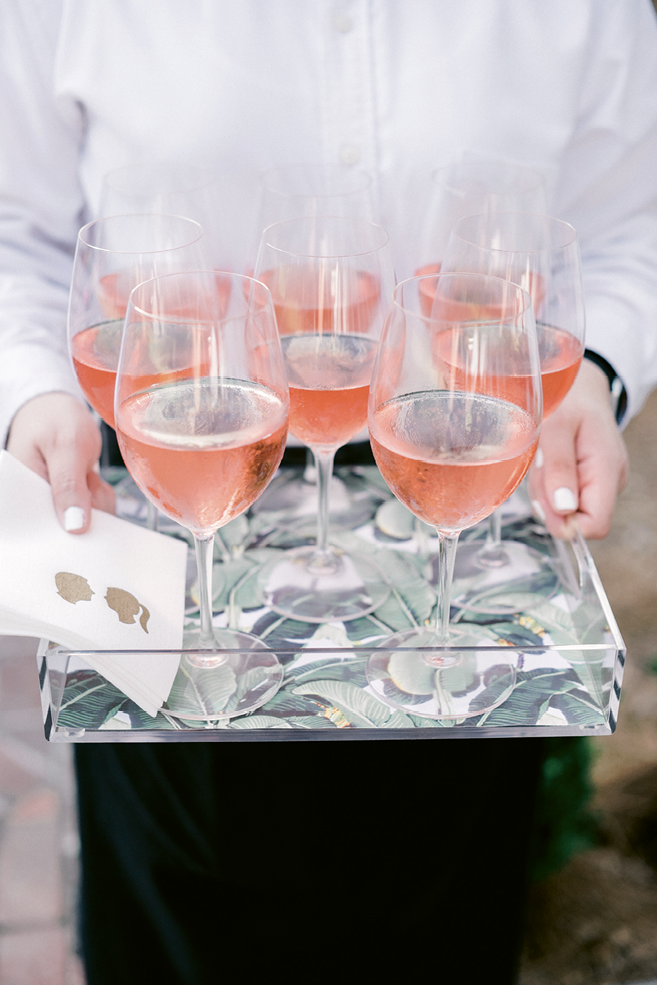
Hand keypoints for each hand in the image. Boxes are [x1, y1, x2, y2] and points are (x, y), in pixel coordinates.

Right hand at [6, 392, 115, 532]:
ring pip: (88, 523)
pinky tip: (92, 479)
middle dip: (89, 512)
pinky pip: (95, 512)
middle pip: (68, 532)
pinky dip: (101, 496)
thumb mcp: (65, 446)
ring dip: (98, 500)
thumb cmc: (53, 420)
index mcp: (20, 494)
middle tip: (87, 481)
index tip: (85, 522)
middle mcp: (35, 505)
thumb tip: (75, 526)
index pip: (42, 529)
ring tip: (87, 475)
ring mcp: (54, 506)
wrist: (59, 410)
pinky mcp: (70, 504)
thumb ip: (68, 485)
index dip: (67, 533)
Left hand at [528, 359, 628, 538]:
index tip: (544, 495)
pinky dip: (548, 482)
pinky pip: (563, 495)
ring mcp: (602, 481)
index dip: (565, 521)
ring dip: (545, 488)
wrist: (579, 385)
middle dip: (549, 499)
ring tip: (545, 456)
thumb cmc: (567, 400)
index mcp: (607, 470)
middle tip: (542, 464)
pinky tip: (548, 459)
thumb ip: (559, 468)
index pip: (595, 524)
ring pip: (565, 509)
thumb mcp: (555, 427)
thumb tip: (565, 510)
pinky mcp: (589, 479)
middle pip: (574, 519)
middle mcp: (610, 481)